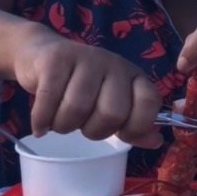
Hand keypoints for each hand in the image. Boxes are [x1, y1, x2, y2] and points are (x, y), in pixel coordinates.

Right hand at [13, 28, 163, 147]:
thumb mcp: (112, 103)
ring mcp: (86, 58)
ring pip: (77, 108)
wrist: (41, 53)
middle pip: (111, 113)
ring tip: (60, 121)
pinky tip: (41, 126)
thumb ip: (134, 124)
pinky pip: (49, 100)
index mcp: (133, 76)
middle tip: (82, 126)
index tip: (120, 134)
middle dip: (93, 131)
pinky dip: (42, 120)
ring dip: (63, 126)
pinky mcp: (56, 58)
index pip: (149, 102)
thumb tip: (156, 142)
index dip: (137, 126)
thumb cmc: (81, 86)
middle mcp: (114, 64)